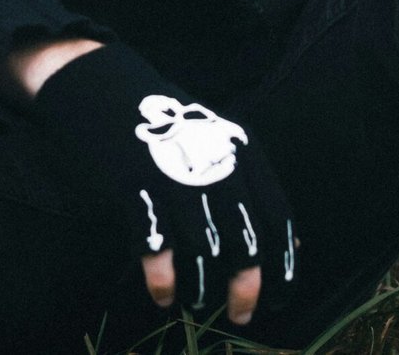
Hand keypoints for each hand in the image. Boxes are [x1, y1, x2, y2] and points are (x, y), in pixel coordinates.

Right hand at [28, 41, 298, 325]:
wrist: (102, 84)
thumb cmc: (166, 124)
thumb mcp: (218, 143)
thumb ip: (253, 189)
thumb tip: (296, 245)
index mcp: (239, 148)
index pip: (276, 214)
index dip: (282, 262)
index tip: (280, 297)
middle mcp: (213, 160)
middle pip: (244, 238)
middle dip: (246, 285)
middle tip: (241, 313)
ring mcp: (173, 171)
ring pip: (202, 249)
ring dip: (202, 287)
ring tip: (195, 301)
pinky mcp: (134, 183)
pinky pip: (156, 246)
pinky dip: (162, 278)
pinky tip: (161, 291)